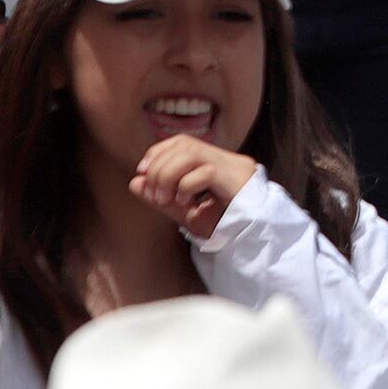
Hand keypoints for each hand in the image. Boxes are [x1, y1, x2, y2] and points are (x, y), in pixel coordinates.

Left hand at [130, 134, 257, 241]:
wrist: (252, 247)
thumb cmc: (223, 231)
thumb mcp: (186, 213)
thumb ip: (162, 198)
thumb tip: (135, 182)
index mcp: (218, 162)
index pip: (183, 142)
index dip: (158, 153)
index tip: (142, 173)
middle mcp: (229, 159)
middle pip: (185, 145)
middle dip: (159, 166)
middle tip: (153, 194)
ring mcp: (236, 168)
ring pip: (192, 154)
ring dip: (168, 174)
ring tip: (164, 198)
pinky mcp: (239, 180)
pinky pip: (204, 173)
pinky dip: (186, 185)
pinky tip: (184, 202)